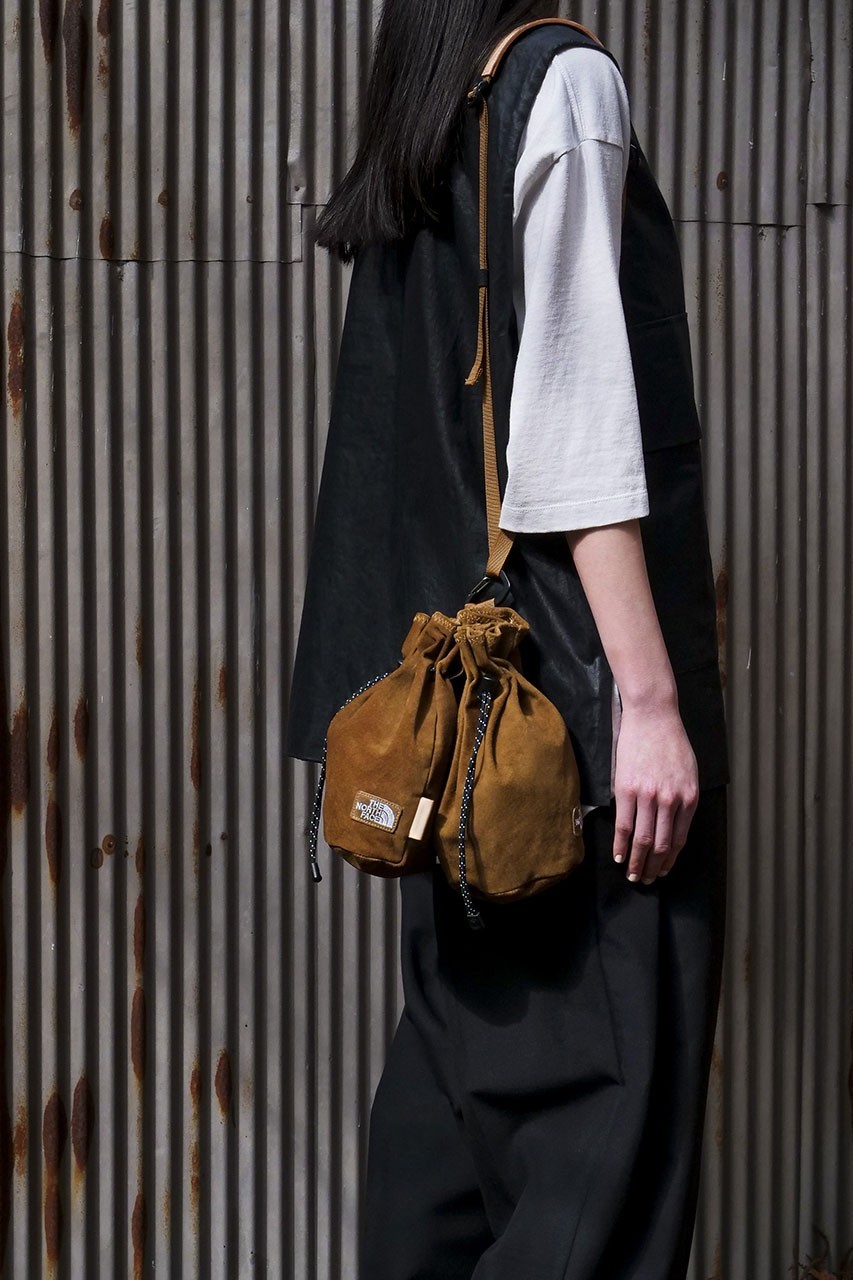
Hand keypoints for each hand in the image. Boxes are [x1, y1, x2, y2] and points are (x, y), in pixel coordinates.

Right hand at [611, 701, 698, 882]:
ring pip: (644, 840)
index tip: (663, 871)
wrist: (653, 716)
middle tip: (646, 881)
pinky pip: (624, 826)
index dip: (670, 860)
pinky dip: (621, 845)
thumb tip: (672, 826)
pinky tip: (619, 856)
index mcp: (689, 798)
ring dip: (637, 862)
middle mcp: (671, 801)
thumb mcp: (688, 773)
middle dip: (653, 868)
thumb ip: (683, 800)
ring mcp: (648, 796)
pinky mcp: (627, 790)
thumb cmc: (671, 742)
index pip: (679, 839)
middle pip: (662, 845)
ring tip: (632, 875)